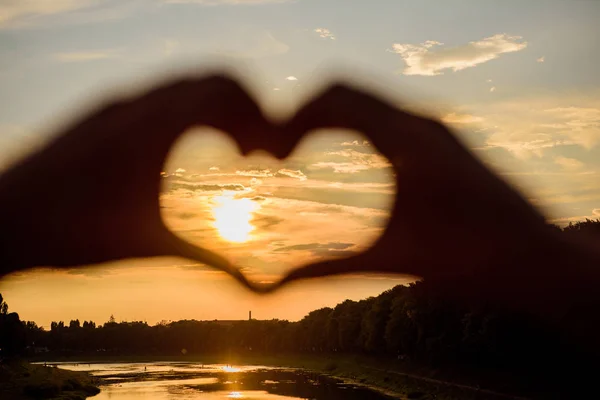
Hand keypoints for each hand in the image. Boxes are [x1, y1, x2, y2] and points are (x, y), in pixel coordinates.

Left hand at [0, 74, 276, 288]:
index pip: (227, 95)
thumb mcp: (150, 247)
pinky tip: (184, 145)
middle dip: (247, 107)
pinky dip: (189, 108)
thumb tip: (256, 286)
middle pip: (213, 79)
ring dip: (218, 106)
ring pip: (186, 83)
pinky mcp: (104, 112)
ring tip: (229, 145)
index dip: (260, 120)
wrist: (4, 219)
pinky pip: (160, 94)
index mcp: (155, 129)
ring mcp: (119, 104)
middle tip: (255, 149)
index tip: (267, 157)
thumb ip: (208, 261)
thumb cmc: (73, 235)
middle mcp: (138, 104)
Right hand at [272, 83, 579, 302]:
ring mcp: (435, 126)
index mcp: (407, 141)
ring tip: (301, 146)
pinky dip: (355, 121)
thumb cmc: (468, 261)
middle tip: (279, 148)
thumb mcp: (389, 261)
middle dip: (305, 112)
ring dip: (330, 114)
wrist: (533, 258)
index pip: (335, 101)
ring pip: (367, 99)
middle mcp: (422, 122)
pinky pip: (387, 113)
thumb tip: (270, 287)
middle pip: (346, 91)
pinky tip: (345, 150)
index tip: (274, 152)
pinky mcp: (442, 138)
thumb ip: (324, 268)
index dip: (294, 120)